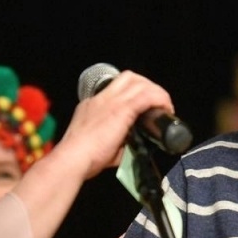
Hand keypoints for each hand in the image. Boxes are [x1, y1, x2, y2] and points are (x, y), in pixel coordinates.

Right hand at [47, 71, 175, 180]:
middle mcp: (102, 98)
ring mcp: (111, 102)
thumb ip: (118, 142)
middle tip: (156, 104)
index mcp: (93, 105)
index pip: (116, 88)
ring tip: (163, 107)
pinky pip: (147, 95)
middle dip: (146, 86)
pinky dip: (159, 99)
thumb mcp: (98, 144)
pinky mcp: (121, 109)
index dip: (133, 92)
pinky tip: (165, 109)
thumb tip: (132, 147)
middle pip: (129, 77)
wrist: (73, 159)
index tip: (142, 105)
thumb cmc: (82, 158)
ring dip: (155, 92)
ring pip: (140, 82)